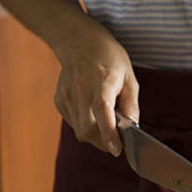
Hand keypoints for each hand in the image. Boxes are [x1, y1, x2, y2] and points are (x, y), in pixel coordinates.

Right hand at [53, 19, 138, 156]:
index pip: (102, 111)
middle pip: (88, 129)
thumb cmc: (110, 59)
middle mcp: (80, 90)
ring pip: (80, 131)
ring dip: (96, 136)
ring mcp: (67, 95)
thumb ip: (131, 104)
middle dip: (104, 143)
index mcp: (101, 82)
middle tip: (117, 143)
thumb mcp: (129, 78)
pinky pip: (74, 123)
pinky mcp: (59, 100)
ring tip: (106, 125)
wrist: (78, 41)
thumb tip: (132, 128)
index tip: (117, 150)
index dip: (109, 133)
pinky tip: (92, 114)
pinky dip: (86, 126)